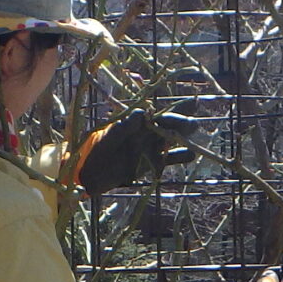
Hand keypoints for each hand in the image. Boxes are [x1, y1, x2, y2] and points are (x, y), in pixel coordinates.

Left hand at [70, 112, 196, 195]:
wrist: (87, 175)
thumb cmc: (94, 152)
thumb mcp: (107, 139)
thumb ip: (123, 128)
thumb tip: (141, 114)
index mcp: (134, 124)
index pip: (157, 115)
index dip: (173, 110)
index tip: (189, 106)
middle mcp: (143, 134)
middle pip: (167, 126)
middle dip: (181, 124)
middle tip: (194, 125)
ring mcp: (147, 148)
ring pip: (170, 141)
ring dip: (182, 140)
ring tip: (195, 141)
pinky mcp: (149, 164)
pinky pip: (166, 159)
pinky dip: (178, 157)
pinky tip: (190, 154)